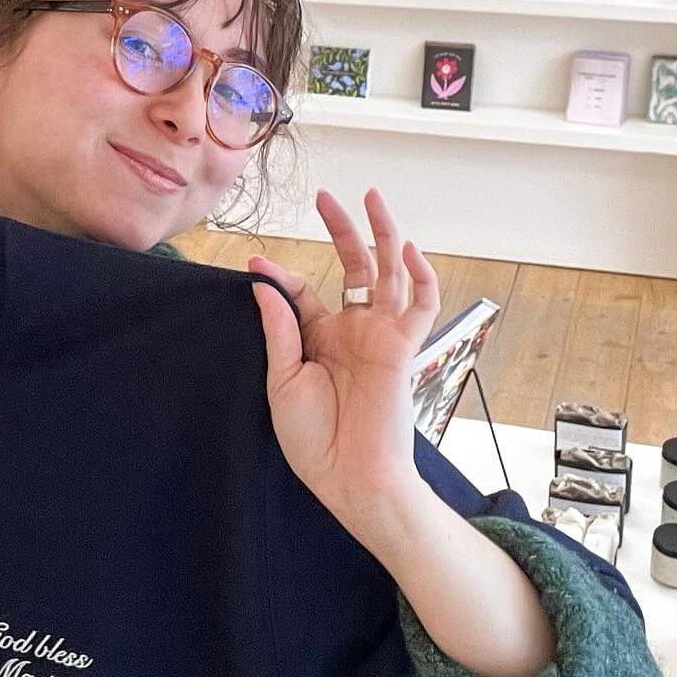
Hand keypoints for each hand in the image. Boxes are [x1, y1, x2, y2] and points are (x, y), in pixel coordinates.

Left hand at [248, 189, 439, 542]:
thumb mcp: (283, 378)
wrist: (347, 479)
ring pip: (388, 273)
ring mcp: (380, 336)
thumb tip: (262, 280)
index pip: (305, 291)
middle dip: (342, 229)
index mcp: (322, 338)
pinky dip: (420, 276)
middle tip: (326, 197)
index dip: (281, 275)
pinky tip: (407, 250)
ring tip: (372, 199)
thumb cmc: (313, 440)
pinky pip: (420, 306)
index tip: (255, 261)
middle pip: (353, 266)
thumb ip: (280, 327)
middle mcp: (354, 330)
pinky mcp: (403, 348)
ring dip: (383, 235)